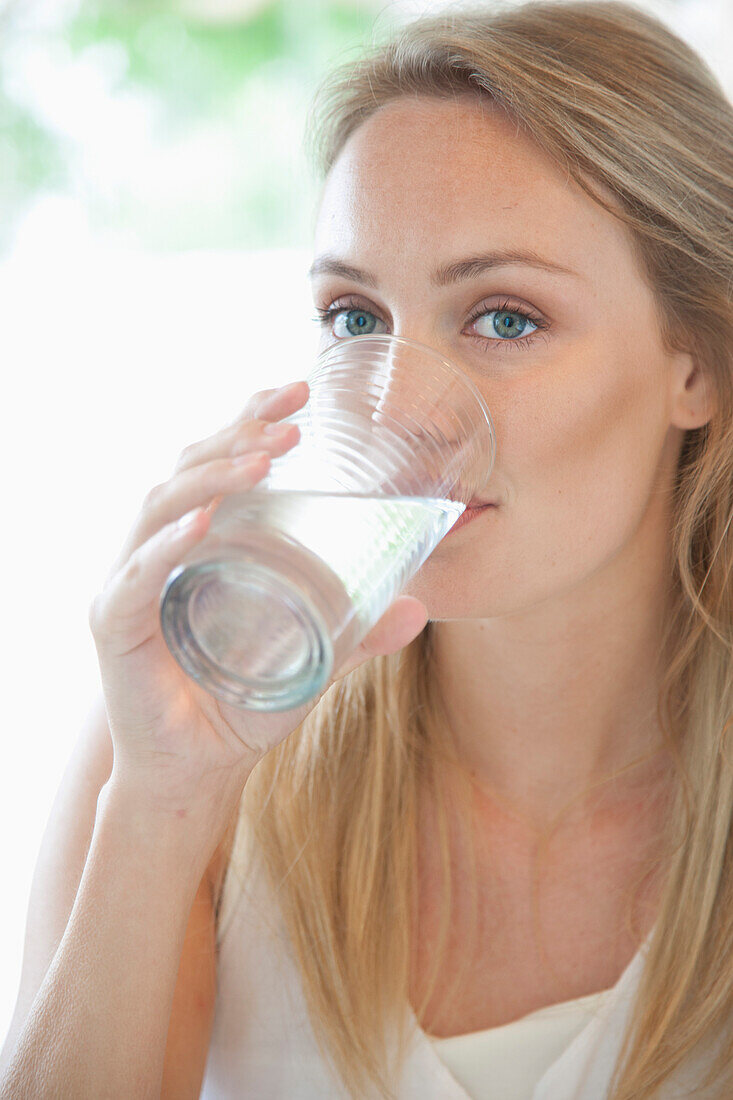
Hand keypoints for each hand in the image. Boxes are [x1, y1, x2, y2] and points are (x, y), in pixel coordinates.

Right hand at [89, 381, 428, 813]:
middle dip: (237, 435)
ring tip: (263, 460)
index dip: (252, 419)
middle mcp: (161, 547)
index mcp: (203, 540)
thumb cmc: (244, 703)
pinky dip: (169, 544)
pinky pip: (140, 574)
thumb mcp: (314, 660)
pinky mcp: (116, 623)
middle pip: (189, 468)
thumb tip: (420, 607)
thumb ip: (360, 632)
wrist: (198, 768)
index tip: (300, 391)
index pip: (220, 461)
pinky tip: (206, 522)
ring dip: (212, 476)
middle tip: (291, 422)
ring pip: (161, 506)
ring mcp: (134, 581)